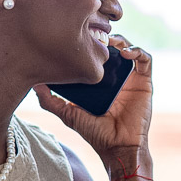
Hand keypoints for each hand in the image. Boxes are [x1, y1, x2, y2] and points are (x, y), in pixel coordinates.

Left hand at [35, 37, 153, 166]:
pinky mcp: (144, 81)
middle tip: (95, 34)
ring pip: (128, 48)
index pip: (94, 56)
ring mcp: (130, 77)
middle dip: (104, 37)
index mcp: (98, 81)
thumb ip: (50, 101)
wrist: (118, 146)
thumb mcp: (68, 114)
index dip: (89, 44)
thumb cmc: (95, 133)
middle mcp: (114, 77)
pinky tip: (125, 52)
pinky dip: (138, 51)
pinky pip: (146, 59)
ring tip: (110, 41)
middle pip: (111, 48)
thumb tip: (34, 84)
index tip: (79, 37)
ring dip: (121, 40)